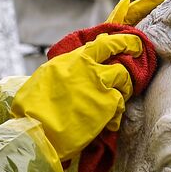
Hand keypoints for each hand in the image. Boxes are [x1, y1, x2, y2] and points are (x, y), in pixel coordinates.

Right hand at [10, 31, 143, 159]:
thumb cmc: (32, 108)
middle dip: (132, 54)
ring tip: (117, 98)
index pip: (102, 43)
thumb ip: (65, 69)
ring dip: (124, 87)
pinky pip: (121, 103)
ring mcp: (100, 84)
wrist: (37, 130)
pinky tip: (108, 122)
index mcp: (71, 59)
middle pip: (119, 54)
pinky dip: (116, 113)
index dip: (120, 41)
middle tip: (137, 57)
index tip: (129, 41)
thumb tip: (75, 66)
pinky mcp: (107, 103)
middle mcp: (88, 67)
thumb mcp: (46, 77)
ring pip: (124, 78)